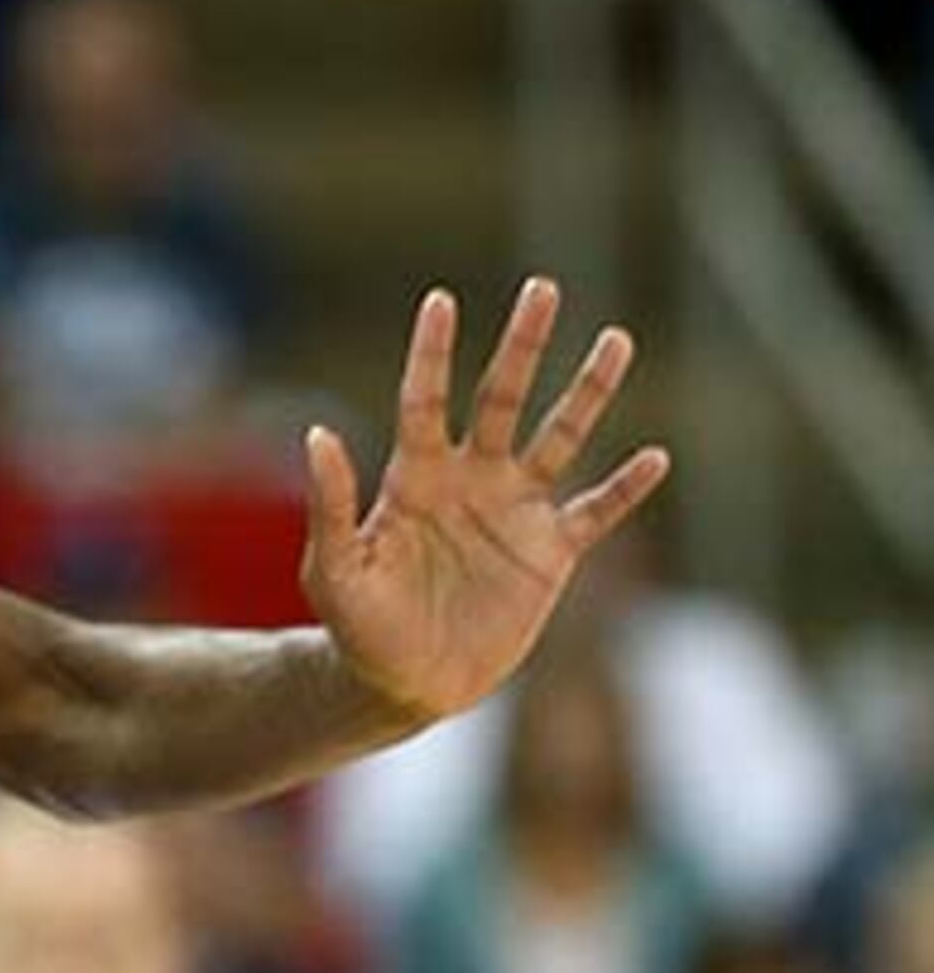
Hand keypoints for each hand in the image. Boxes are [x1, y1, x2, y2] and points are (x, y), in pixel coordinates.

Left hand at [300, 277, 670, 726]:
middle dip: (523, 345)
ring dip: (589, 392)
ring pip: (560, 436)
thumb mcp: (335, 568)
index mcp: (415, 477)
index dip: (432, 352)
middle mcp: (470, 480)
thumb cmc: (357, 627)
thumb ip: (332, 503)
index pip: (424, 400)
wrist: (402, 684)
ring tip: (617, 340)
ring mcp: (515, 511)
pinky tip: (656, 457)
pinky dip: (626, 487)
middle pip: (502, 397)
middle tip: (543, 289)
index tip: (440, 299)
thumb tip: (316, 433)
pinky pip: (597, 510)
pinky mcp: (550, 552)